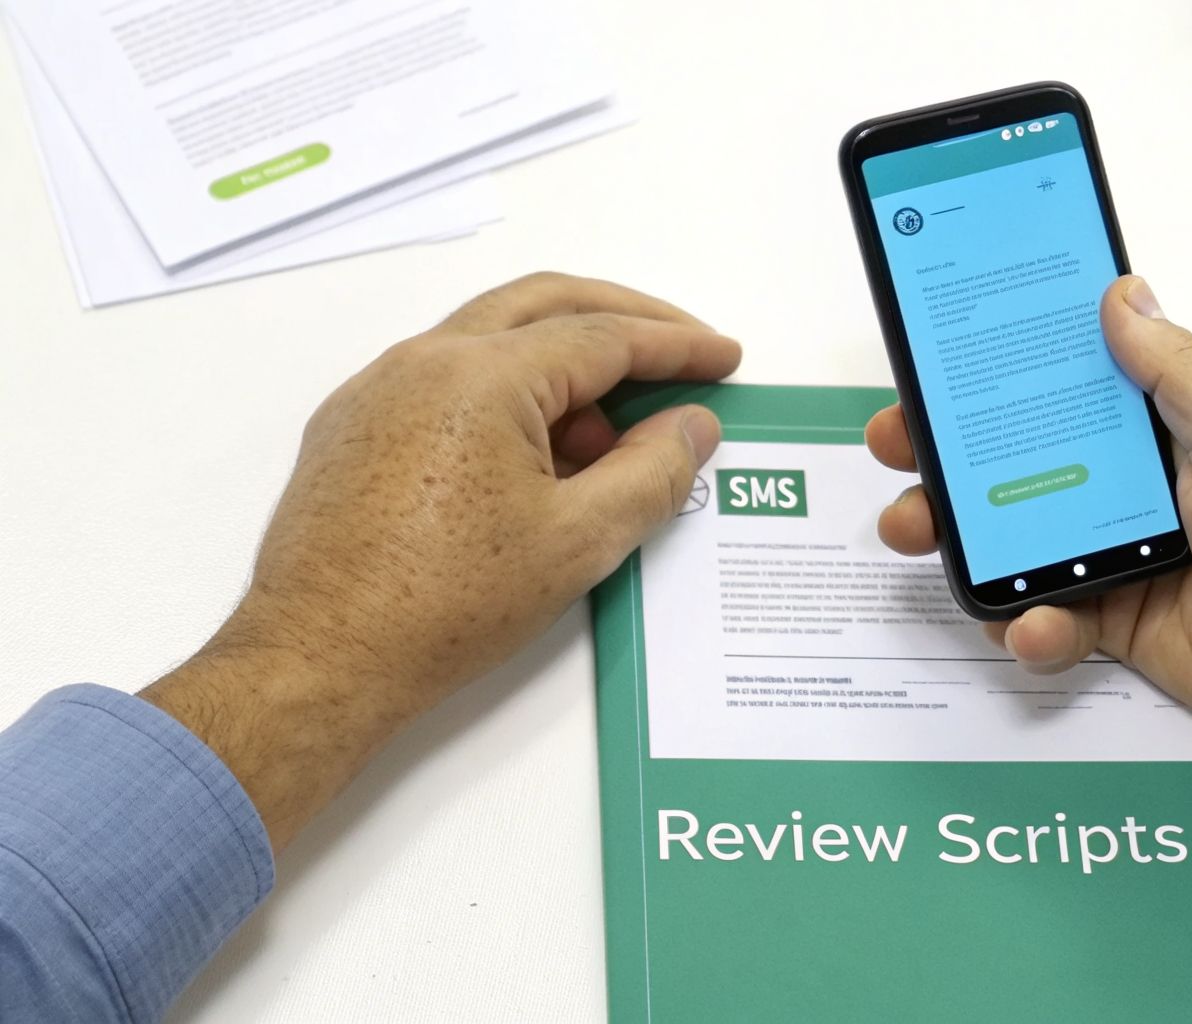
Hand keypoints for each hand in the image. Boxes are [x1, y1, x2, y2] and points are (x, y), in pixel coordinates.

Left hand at [144, 273, 740, 851]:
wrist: (318, 660)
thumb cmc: (447, 605)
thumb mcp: (578, 542)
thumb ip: (651, 472)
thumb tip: (692, 425)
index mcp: (483, 375)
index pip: (603, 337)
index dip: (674, 346)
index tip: (724, 358)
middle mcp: (424, 359)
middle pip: (545, 305)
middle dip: (623, 320)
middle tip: (681, 350)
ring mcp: (380, 388)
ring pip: (492, 339)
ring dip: (565, 364)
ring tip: (614, 437)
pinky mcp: (354, 426)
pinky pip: (448, 380)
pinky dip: (510, 394)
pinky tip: (538, 458)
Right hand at [868, 276, 1191, 852]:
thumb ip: (1178, 371)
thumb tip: (1122, 296)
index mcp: (1172, 417)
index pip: (1074, 372)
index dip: (1006, 361)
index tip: (940, 352)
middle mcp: (1139, 475)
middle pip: (1023, 451)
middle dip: (952, 449)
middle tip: (900, 444)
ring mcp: (1123, 548)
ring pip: (1018, 533)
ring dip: (963, 536)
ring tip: (921, 535)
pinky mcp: (1119, 618)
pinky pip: (1048, 615)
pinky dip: (1029, 623)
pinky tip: (1035, 626)